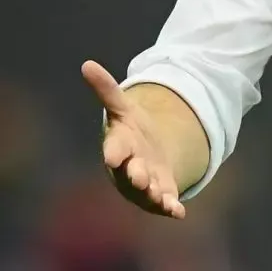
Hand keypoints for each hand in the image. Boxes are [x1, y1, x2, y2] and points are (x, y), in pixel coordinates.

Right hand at [82, 60, 186, 218]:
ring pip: (148, 191)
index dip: (114, 152)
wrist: (145, 155)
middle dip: (136, 175)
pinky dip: (171, 207)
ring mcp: (146, 182)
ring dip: (154, 194)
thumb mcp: (123, 108)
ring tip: (162, 196)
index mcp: (120, 146)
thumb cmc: (131, 131)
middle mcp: (130, 167)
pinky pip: (165, 202)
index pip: (115, 148)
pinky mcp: (161, 192)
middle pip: (131, 172)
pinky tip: (179, 212)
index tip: (113, 156)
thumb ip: (107, 89)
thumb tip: (87, 64)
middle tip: (140, 177)